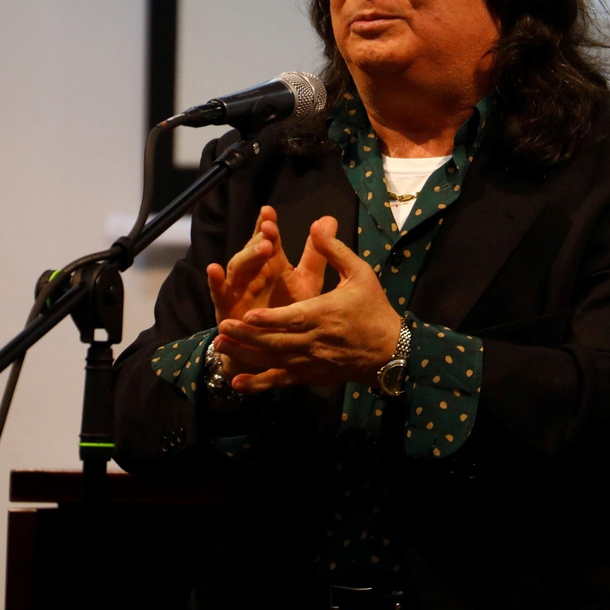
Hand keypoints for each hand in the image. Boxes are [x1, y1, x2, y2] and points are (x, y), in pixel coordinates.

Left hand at [212, 216, 402, 393]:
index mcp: (326, 314)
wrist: (390, 350)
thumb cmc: (374, 307)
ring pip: (273, 360)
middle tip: (222, 327)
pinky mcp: (310, 375)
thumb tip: (318, 225)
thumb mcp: (360, 273)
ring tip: (220, 345)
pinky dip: (259, 384)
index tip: (247, 314)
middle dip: (247, 336)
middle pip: (277, 341)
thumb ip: (335, 251)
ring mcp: (311, 361)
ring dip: (245, 354)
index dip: (270, 319)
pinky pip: (281, 381)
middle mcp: (316, 341)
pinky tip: (238, 383)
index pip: (294, 318)